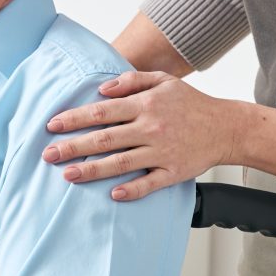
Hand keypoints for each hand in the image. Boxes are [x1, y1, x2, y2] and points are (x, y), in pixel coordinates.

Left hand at [42, 70, 236, 199]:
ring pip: (121, 162)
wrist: (227, 127)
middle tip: (48, 155)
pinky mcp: (174, 171)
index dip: (75, 119)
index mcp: (145, 105)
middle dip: (73, 147)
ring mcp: (162, 151)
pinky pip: (150, 183)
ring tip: (68, 175)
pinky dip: (132, 190)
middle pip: (105, 139)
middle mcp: (151, 128)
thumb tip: (101, 90)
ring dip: (92, 170)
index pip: (102, 112)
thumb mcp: (163, 80)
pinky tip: (113, 194)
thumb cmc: (191, 103)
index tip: (52, 126)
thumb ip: (131, 81)